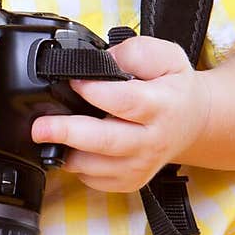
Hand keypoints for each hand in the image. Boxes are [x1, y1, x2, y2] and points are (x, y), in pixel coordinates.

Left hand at [30, 36, 211, 191]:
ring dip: (67, 151)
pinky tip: (71, 145)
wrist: (193, 122)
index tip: (73, 81)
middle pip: (106, 141)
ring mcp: (141, 166)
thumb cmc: (174, 87)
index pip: (125, 102)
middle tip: (40, 126)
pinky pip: (93, 179)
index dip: (95, 92)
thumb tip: (102, 61)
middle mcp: (152, 141)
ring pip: (95, 167)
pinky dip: (76, 164)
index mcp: (163, 106)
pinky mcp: (130, 182)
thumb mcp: (166, 55)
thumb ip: (133, 53)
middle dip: (67, 133)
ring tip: (47, 134)